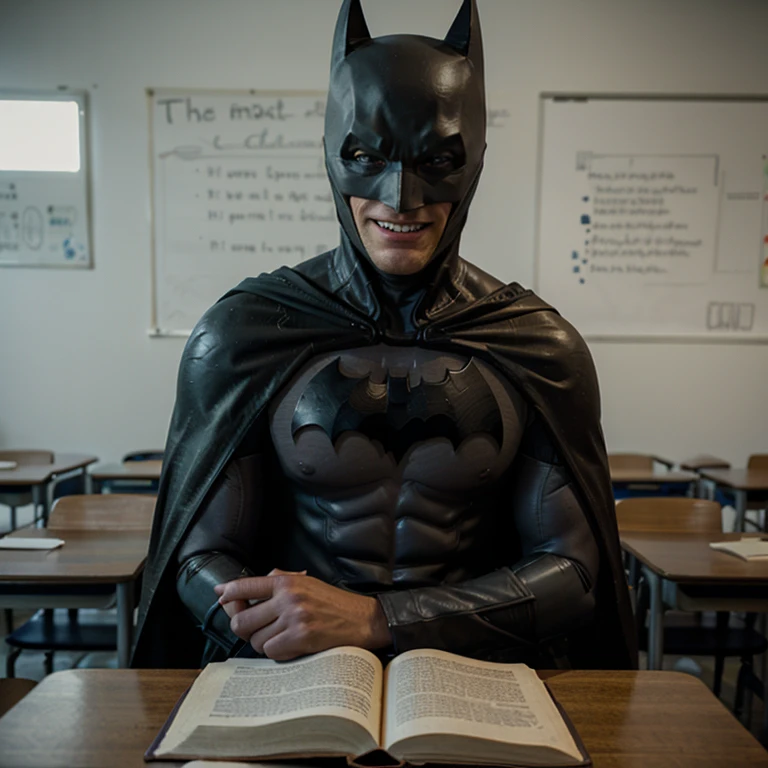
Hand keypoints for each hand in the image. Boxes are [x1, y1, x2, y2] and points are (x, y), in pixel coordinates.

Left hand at [214, 570, 390, 660]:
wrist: (362, 619)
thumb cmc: (332, 602)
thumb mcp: (306, 582)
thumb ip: (278, 579)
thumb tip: (244, 588)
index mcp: (287, 581)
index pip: (246, 586)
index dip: (229, 593)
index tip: (221, 596)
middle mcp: (288, 598)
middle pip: (241, 619)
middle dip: (242, 628)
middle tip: (253, 629)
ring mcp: (294, 619)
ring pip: (255, 640)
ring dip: (262, 643)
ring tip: (279, 637)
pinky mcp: (301, 638)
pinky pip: (270, 651)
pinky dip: (276, 652)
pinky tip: (289, 646)